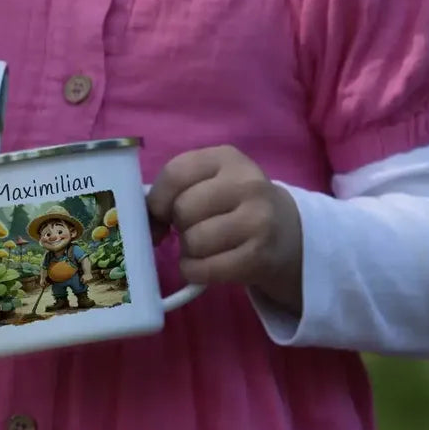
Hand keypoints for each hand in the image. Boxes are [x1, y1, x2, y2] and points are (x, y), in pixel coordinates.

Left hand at [146, 146, 303, 313]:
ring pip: (194, 241)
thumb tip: (141, 221)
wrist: (287, 233)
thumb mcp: (212, 182)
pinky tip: (205, 266)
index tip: (160, 212)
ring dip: (188, 252)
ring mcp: (258, 220)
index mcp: (227, 158)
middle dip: (179, 226)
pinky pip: (205, 269)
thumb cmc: (233, 205)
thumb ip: (176, 189)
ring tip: (203, 247)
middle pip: (183, 210)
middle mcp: (247, 184)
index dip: (158, 198)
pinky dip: (195, 272)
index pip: (175, 173)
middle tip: (191, 229)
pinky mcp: (259, 257)